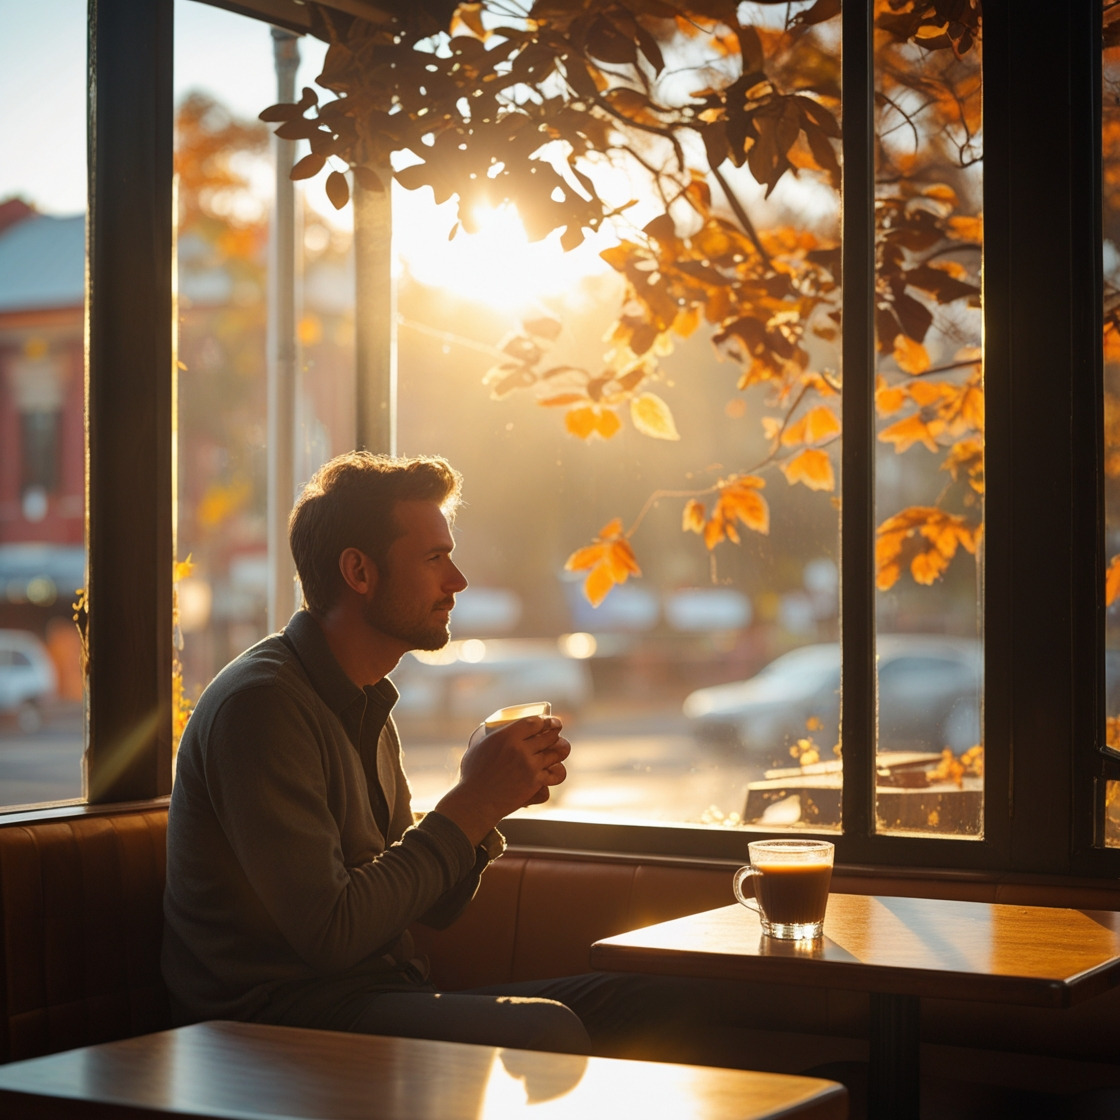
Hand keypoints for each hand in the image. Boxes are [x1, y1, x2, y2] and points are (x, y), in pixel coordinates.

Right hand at [435, 716, 570, 844]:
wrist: (475, 802)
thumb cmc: (472, 774)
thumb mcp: (478, 746)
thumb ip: (491, 734)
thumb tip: (496, 726)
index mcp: (507, 736)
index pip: (535, 722)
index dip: (546, 720)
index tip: (550, 721)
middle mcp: (521, 749)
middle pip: (550, 735)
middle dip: (556, 732)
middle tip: (556, 732)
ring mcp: (530, 767)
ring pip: (556, 753)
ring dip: (559, 750)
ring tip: (558, 750)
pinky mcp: (535, 783)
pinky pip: (556, 774)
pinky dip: (556, 772)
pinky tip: (553, 771)